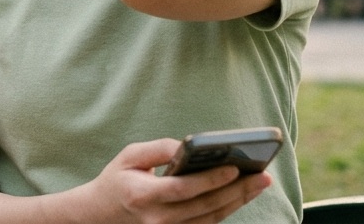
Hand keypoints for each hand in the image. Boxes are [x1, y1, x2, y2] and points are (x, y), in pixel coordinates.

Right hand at [85, 139, 270, 222]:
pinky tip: (241, 195)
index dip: (210, 180)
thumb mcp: (129, 156)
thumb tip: (188, 145)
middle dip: (237, 190)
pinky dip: (227, 209)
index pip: (183, 189)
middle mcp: (157, 219)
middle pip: (205, 206)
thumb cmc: (117, 180)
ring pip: (211, 218)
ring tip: (259, 183)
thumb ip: (158, 148)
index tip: (234, 167)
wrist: (101, 215)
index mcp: (142, 196)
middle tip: (262, 175)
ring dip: (238, 201)